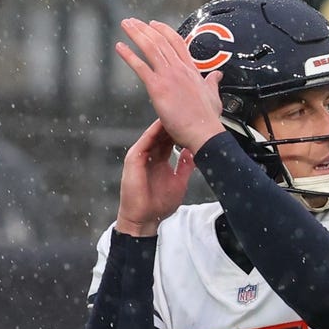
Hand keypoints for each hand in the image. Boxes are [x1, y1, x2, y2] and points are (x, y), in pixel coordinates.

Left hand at [115, 18, 224, 152]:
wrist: (205, 133)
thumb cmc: (208, 120)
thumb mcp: (214, 96)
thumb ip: (212, 83)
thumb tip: (217, 75)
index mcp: (192, 71)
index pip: (177, 42)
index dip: (164, 30)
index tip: (154, 24)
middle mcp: (180, 69)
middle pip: (160, 40)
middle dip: (145, 28)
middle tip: (133, 22)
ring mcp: (169, 77)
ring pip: (150, 47)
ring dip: (136, 34)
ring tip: (126, 25)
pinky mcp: (158, 88)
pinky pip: (140, 67)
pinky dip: (128, 55)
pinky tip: (120, 47)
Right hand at [116, 119, 195, 235]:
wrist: (144, 218)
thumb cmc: (158, 204)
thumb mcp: (179, 182)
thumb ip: (185, 167)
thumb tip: (194, 153)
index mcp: (160, 160)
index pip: (170, 140)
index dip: (180, 130)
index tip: (193, 120)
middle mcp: (150, 156)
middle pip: (162, 133)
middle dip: (174, 122)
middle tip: (186, 110)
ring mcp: (141, 156)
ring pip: (154, 134)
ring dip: (164, 123)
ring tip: (177, 111)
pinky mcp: (134, 158)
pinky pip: (145, 141)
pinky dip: (153, 131)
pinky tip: (162, 123)